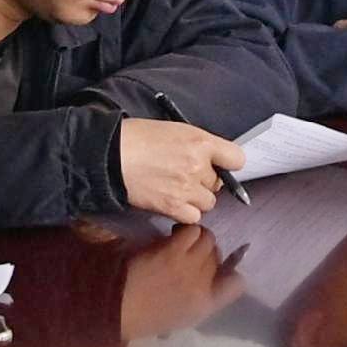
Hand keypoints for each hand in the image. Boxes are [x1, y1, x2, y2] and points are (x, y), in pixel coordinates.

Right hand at [117, 116, 237, 221]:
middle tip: (186, 175)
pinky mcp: (172, 207)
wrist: (109, 156)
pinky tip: (173, 202)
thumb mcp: (174, 129)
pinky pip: (193, 217)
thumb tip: (210, 158)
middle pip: (219, 183)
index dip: (227, 163)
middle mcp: (198, 166)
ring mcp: (186, 189)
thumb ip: (196, 145)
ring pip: (208, 202)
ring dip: (196, 198)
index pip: (236, 159)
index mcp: (201, 142)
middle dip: (205, 180)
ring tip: (177, 189)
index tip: (220, 164)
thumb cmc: (135, 137)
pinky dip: (185, 213)